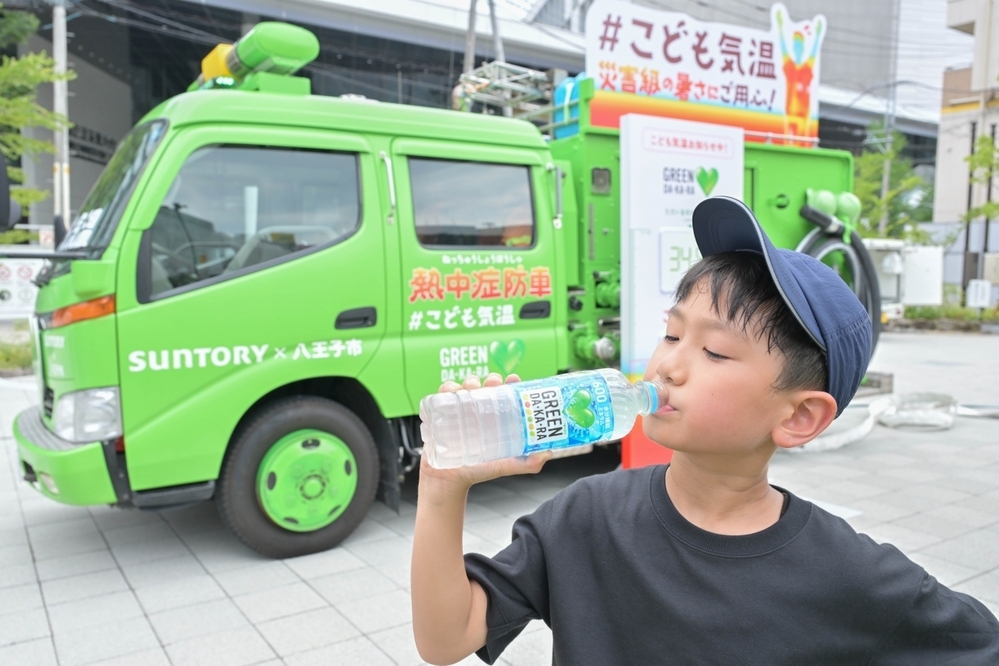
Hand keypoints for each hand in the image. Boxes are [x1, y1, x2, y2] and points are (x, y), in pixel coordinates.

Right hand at [419, 373, 551, 503]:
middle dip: (490, 379)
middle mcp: (477, 411)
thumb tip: (548, 454)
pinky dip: (447, 387)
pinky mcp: (441, 413)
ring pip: (465, 386)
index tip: (513, 379)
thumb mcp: (504, 465)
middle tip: (492, 383)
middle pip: (485, 386)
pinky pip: (442, 394)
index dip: (509, 383)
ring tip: (471, 387)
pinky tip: (452, 390)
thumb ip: (527, 464)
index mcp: (494, 418)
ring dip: (469, 380)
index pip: (504, 394)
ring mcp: (459, 411)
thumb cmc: (477, 471)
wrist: (448, 482)